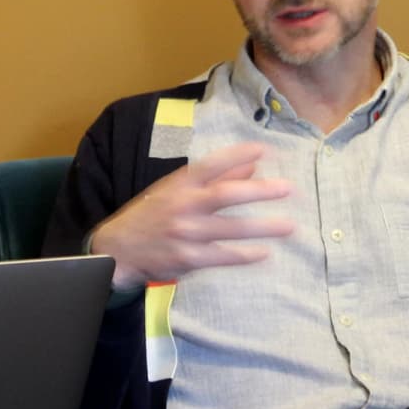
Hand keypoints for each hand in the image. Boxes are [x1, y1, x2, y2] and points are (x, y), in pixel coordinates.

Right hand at [89, 142, 294, 291]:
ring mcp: (186, 233)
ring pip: (230, 229)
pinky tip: (264, 253)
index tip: (263, 149)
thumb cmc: (152, 214)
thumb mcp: (176, 189)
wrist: (119, 250)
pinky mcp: (187, 259)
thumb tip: (252, 165)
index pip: (211, 164)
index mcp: (180, 183)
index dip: (237, 155)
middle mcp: (183, 204)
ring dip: (262, 227)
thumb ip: (214, 178)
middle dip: (259, 191)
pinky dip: (244, 255)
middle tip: (287, 188)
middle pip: (226, 195)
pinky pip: (222, 256)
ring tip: (289, 226)